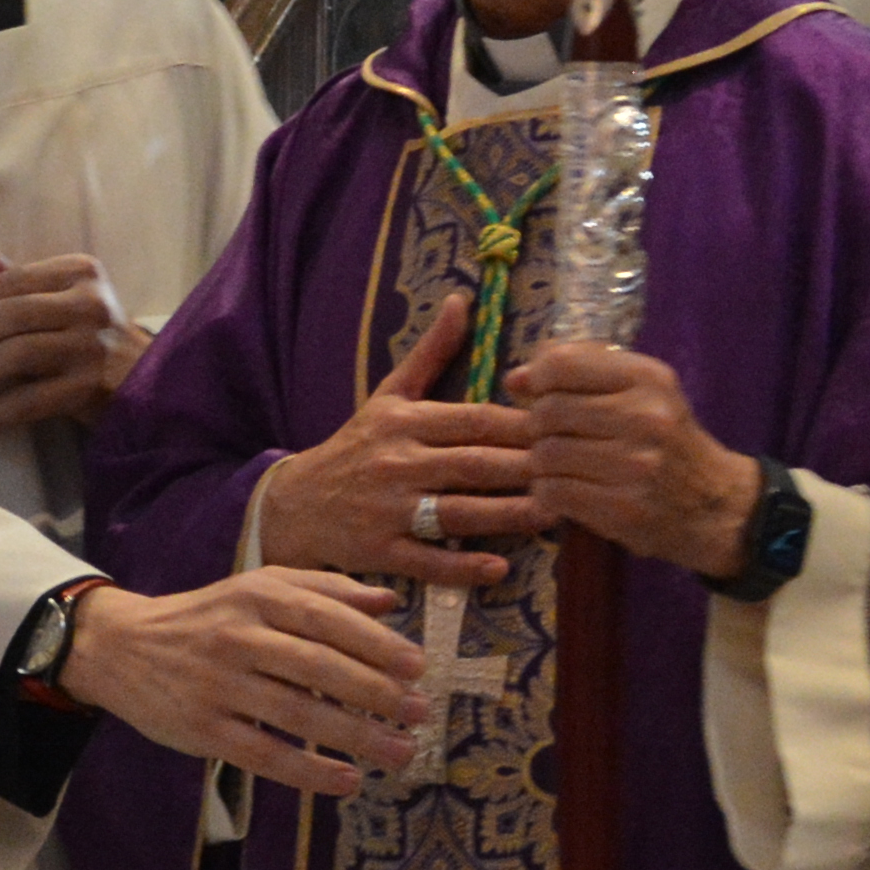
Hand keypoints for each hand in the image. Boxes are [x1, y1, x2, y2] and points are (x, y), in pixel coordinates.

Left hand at [0, 238, 143, 440]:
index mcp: (81, 272)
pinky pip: (30, 400)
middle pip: (12, 315)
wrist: (147, 383)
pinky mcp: (92, 389)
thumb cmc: (92, 337)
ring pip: (18, 354)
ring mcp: (94, 346)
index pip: (13, 282)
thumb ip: (16, 278)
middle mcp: (92, 303)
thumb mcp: (61, 298)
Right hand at [57, 572, 426, 794]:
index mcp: (258, 596)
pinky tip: (346, 780)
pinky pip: (264, 754)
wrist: (122, 647)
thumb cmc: (207, 616)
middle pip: (318, 667)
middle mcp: (239, 637)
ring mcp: (219, 685)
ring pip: (296, 714)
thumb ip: (325, 589)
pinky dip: (308, 771)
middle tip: (419, 713)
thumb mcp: (259, 586)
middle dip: (376, 693)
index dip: (377, 645)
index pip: (327, 619)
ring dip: (355, 736)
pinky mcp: (203, 730)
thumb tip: (389, 601)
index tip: (418, 668)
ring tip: (399, 752)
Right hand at [248, 297, 538, 586]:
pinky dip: (462, 567)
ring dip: (507, 515)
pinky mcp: (380, 551)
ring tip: (554, 514)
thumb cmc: (355, 447)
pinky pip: (427, 561)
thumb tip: (462, 300)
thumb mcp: (389, 395)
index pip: (474, 420)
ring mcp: (389, 510)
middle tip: (575, 471)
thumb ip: (431, 352)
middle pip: (473, 465)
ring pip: (457, 512)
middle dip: (525, 469)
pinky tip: (499, 569)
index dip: (521, 425)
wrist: (294, 504)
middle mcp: (398, 463)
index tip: (565, 428)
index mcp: (406, 422)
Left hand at [505, 341, 763, 574]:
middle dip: (540, 426)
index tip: (542, 394)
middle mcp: (645, 417)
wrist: (716, 505)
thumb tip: (515, 379)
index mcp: (649, 378)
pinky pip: (553, 491)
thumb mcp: (643, 393)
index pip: (563, 363)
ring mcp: (635, 465)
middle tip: (555, 438)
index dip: (539, 379)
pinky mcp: (623, 508)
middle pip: (549, 411)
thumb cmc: (668, 443)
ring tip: (564, 467)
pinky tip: (568, 492)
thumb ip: (582, 376)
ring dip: (543, 463)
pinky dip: (549, 493)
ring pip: (546, 454)